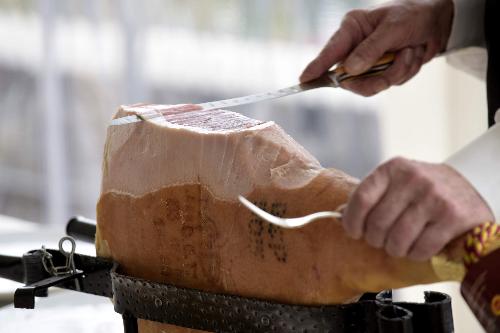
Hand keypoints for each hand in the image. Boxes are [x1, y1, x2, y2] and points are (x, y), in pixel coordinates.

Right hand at [300, 0, 453, 95]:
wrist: (440, 20)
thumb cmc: (414, 14)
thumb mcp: (393, 28)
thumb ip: (370, 49)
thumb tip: (350, 70)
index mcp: (353, 29)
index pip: (330, 52)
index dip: (317, 67)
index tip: (304, 79)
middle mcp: (357, 47)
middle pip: (350, 78)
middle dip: (375, 77)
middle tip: (391, 67)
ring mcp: (370, 61)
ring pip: (372, 84)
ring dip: (396, 71)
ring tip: (410, 51)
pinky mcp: (383, 70)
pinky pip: (389, 83)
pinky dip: (405, 71)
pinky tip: (413, 54)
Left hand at [342, 157, 493, 260]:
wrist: (470, 184)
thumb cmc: (422, 188)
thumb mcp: (395, 181)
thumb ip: (371, 196)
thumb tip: (337, 215)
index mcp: (392, 168)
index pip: (361, 199)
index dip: (352, 221)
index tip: (353, 232)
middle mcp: (412, 179)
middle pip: (377, 224)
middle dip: (375, 239)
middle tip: (381, 240)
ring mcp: (434, 197)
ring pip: (397, 240)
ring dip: (395, 249)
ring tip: (399, 245)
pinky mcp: (453, 216)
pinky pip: (421, 248)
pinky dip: (415, 254)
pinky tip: (418, 247)